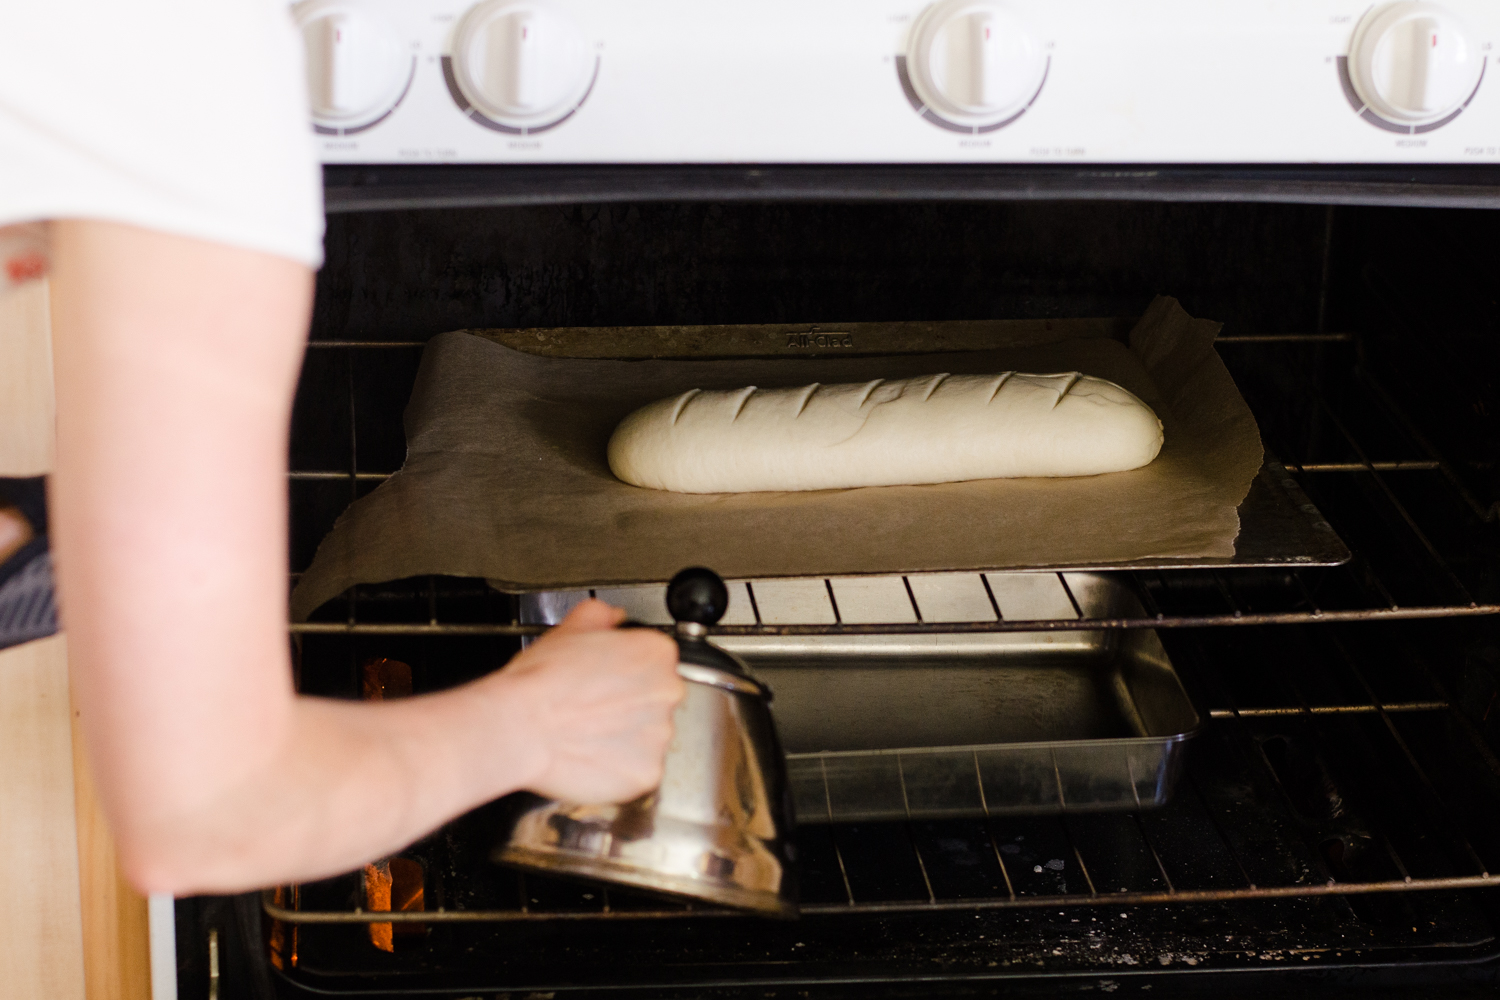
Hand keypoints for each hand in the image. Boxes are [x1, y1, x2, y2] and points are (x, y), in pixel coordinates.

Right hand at [490, 599, 683, 803]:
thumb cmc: (541, 682)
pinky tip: (592, 755)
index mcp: (656, 653)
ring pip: (648, 736)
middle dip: (629, 705)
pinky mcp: (648, 772)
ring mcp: (660, 735)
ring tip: (588, 733)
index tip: (607, 681)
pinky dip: (619, 767)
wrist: (521, 725)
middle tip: (593, 708)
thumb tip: (611, 616)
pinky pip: (640, 770)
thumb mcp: (569, 629)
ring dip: (626, 737)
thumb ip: (600, 616)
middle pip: (656, 699)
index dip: (625, 673)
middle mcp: (667, 692)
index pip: (655, 662)